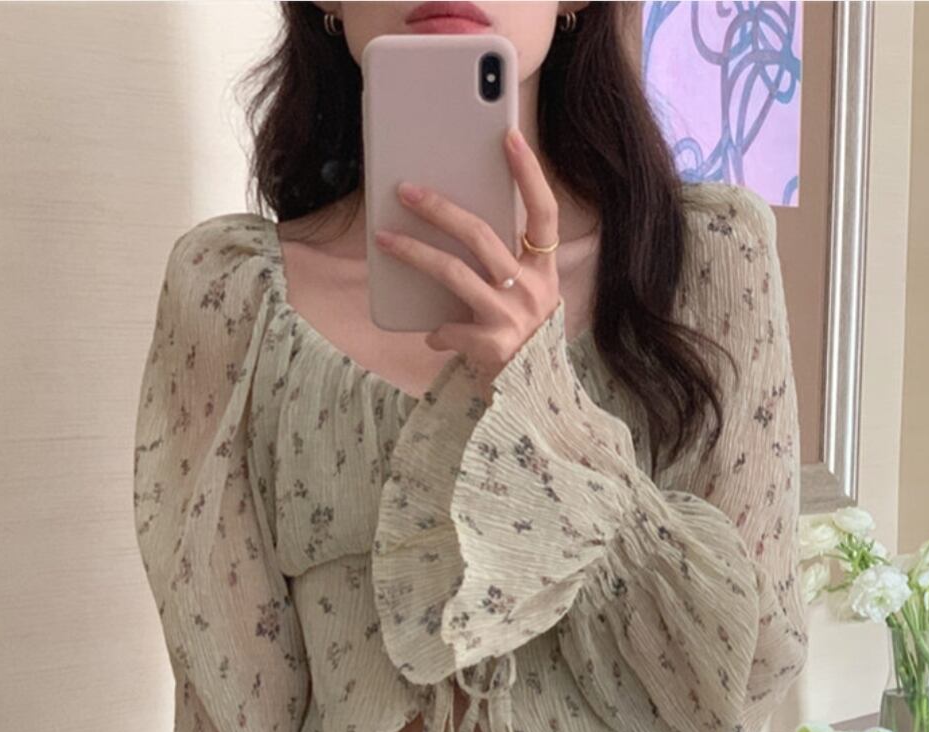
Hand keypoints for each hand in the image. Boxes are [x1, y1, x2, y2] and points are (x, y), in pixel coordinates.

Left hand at [375, 126, 560, 399]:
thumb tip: (449, 228)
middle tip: (405, 190)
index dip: (529, 173)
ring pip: (454, 272)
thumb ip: (501, 267)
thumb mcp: (523, 299)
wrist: (531, 398)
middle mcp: (533, 290)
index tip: (510, 135)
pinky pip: (449, 327)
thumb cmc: (519, 339)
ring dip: (414, 253)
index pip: (543, 211)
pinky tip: (432, 336)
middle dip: (439, 208)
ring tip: (384, 239)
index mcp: (544, 270)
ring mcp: (513, 318)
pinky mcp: (493, 346)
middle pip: (481, 235)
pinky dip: (436, 331)